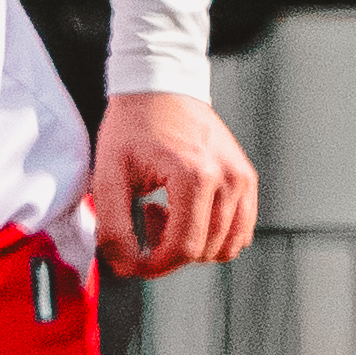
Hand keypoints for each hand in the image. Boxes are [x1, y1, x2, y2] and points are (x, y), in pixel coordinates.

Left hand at [90, 89, 255, 273]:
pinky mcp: (247, 179)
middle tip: (145, 219)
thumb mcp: (108, 177)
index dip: (154, 266)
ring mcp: (242, 179)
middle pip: (204, 251)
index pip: (183, 249)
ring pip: (226, 247)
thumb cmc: (132, 126)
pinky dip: (213, 235)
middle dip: (169, 253)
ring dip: (193, 245)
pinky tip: (186, 212)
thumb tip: (125, 267)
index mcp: (195, 176)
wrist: (159, 88)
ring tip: (167, 214)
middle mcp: (227, 179)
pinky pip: (240, 231)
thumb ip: (113, 228)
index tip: (133, 261)